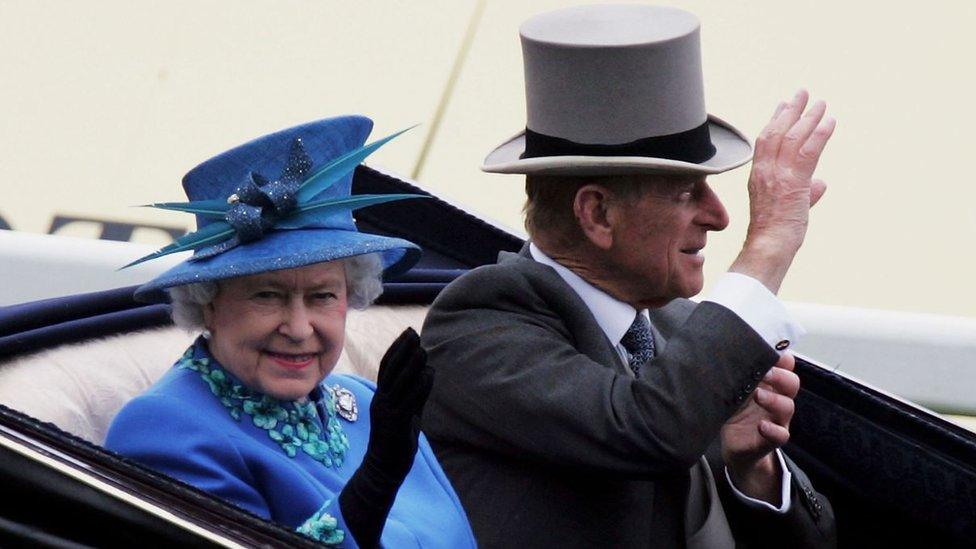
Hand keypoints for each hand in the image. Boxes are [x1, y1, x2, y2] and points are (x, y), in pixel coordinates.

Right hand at [367, 327, 433, 479]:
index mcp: (381, 397)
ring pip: (399, 383)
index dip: (396, 349)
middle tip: (414, 334)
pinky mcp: (396, 424)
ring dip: (411, 365)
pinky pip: (409, 401)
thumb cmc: (395, 440)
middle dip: (402, 351)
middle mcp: (381, 402)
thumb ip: (415, 393)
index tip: (407, 333)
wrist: (383, 468)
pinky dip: (419, 386)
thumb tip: (428, 371)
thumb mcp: (406, 412)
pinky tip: (428, 374)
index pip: (387, 367)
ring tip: (423, 350)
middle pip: (391, 371)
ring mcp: (387, 412)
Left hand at [720, 352, 799, 501]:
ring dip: (774, 399)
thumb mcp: (734, 391)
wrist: (734, 447)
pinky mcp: (770, 440)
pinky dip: (773, 430)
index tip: (771, 350)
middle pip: (792, 383)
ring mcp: (776, 420)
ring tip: (758, 395)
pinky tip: (762, 425)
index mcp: (769, 385)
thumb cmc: (735, 413)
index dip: (782, 358)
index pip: (785, 367)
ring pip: (788, 407)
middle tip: (765, 372)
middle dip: (781, 375)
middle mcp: (776, 400)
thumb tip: (725, 351)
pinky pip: (781, 435)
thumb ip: (736, 374)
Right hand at [730, 90, 835, 292]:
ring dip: (808, 117)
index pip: (764, 141)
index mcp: (758, 176)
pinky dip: (819, 134)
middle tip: (802, 93)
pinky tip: (830, 122)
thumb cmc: (775, 233)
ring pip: (791, 138)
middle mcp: (764, 171)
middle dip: (790, 111)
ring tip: (820, 102)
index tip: (783, 105)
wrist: (769, 246)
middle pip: (775, 132)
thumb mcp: (789, 207)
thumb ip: (805, 191)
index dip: (774, 121)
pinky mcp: (793, 182)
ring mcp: (777, 176)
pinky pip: (807, 151)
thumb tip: (820, 184)